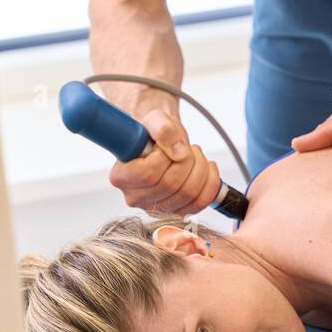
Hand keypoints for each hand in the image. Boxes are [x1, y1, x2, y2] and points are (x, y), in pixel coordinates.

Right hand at [108, 106, 222, 216]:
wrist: (161, 142)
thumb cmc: (154, 133)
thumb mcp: (155, 119)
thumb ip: (163, 130)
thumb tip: (180, 152)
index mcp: (121, 176)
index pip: (148, 173)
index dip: (165, 156)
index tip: (168, 143)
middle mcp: (134, 197)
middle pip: (171, 185)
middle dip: (188, 161)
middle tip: (188, 148)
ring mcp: (155, 208)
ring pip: (188, 194)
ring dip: (201, 170)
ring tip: (195, 155)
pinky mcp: (174, 212)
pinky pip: (199, 203)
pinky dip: (210, 184)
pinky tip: (208, 168)